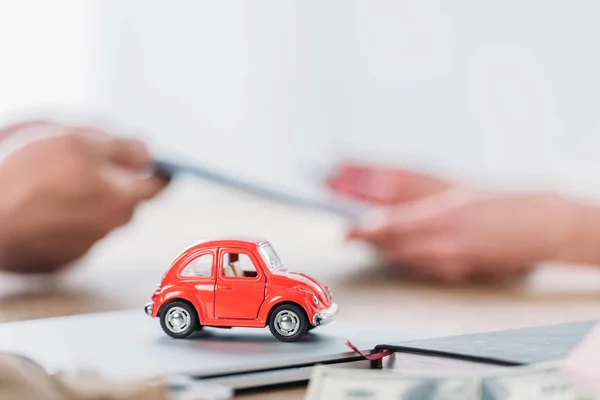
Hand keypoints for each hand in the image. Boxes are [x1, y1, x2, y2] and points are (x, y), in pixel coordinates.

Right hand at [0, 122, 168, 273]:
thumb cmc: (26, 177)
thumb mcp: (76, 143)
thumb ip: (120, 147)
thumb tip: (148, 152)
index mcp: (122, 199)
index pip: (159, 184)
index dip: (159, 168)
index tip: (153, 159)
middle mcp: (111, 226)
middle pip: (128, 198)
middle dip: (116, 179)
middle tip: (86, 162)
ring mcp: (87, 242)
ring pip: (101, 212)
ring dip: (90, 196)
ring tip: (56, 181)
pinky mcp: (64, 255)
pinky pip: (78, 227)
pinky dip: (70, 214)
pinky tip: (44, 203)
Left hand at [327, 163, 581, 281]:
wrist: (540, 228)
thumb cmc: (502, 206)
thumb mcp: (456, 197)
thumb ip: (417, 208)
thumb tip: (383, 215)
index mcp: (443, 217)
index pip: (390, 226)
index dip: (363, 231)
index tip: (346, 230)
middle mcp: (444, 243)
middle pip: (392, 247)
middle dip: (368, 241)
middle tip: (351, 234)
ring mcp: (452, 261)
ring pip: (404, 258)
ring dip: (384, 250)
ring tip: (369, 240)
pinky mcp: (459, 272)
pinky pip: (423, 267)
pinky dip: (406, 258)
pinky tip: (399, 250)